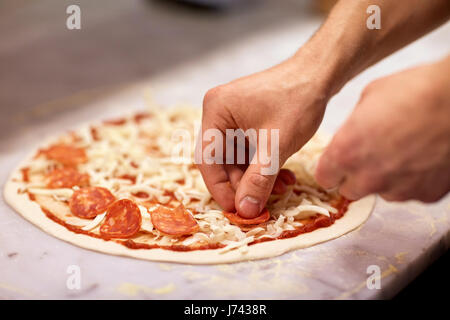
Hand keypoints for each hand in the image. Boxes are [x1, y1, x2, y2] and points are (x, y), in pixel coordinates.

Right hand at [197, 57, 330, 217]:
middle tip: (262, 203)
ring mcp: (233, 116)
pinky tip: (282, 176)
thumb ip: (258, 180)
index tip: (238, 211)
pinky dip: (263, 166)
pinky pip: (249, 150)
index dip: (221, 189)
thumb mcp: (276, 146)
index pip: (208, 160)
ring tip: (281, 188)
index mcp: (216, 111)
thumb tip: (245, 211)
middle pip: (222, 161)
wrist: (320, 74)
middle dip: (244, 184)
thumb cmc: (297, 101)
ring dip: (257, 177)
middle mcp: (219, 113)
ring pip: (238, 159)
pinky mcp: (247, 120)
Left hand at [315, 58, 449, 202]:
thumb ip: (352, 126)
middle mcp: (369, 177)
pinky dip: (412, 180)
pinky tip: (421, 157)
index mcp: (346, 153)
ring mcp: (399, 189)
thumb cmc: (414, 91)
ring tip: (402, 152)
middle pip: (350, 191)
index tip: (337, 162)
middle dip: (355, 176)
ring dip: (385, 178)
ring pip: (381, 192)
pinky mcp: (426, 194)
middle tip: (369, 156)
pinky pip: (410, 192)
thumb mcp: (368, 99)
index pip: (324, 178)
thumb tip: (351, 135)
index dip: (330, 168)